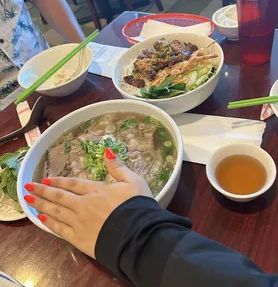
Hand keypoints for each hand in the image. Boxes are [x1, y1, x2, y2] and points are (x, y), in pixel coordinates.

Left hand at [23, 148, 151, 257]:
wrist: (138, 234)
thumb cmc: (138, 206)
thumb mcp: (133, 181)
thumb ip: (118, 167)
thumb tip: (107, 151)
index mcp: (96, 190)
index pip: (73, 184)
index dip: (59, 181)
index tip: (45, 179)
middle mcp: (83, 204)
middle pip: (60, 196)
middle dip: (43, 191)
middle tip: (27, 187)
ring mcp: (79, 222)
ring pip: (56, 211)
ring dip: (42, 205)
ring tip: (28, 201)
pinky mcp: (79, 238)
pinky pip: (60, 230)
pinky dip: (50, 224)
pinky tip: (41, 219)